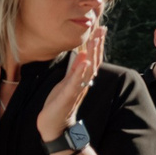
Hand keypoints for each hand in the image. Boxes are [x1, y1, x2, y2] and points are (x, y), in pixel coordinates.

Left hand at [34, 19, 104, 142]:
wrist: (54, 126)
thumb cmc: (60, 104)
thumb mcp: (66, 83)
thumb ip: (74, 70)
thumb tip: (82, 54)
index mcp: (81, 79)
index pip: (92, 58)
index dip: (96, 44)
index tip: (100, 28)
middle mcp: (83, 83)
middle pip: (93, 61)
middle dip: (97, 44)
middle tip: (101, 28)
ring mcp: (77, 89)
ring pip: (88, 69)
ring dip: (92, 54)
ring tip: (95, 39)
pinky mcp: (68, 96)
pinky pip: (76, 82)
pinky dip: (81, 71)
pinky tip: (84, 61)